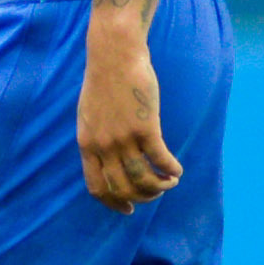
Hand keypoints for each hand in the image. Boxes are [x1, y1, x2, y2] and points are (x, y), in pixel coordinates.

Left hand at [75, 25, 179, 214]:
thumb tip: (105, 160)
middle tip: (155, 193)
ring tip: (169, 182)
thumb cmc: (104, 82)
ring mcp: (124, 138)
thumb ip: (95, 139)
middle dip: (142, 198)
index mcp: (87, 144)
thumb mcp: (88, 115)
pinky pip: (161, 160)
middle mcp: (103, 146)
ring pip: (144, 179)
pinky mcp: (145, 127)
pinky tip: (177, 170)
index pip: (97, 188)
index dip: (114, 203)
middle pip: (123, 188)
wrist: (114, 55)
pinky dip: (171, 170)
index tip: (129, 209)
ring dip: (160, 187)